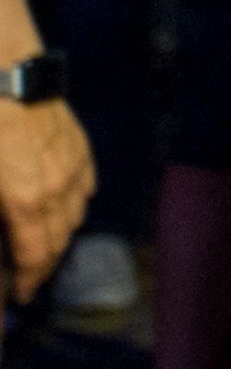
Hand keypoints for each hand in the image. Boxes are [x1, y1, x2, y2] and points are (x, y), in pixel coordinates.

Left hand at [0, 100, 96, 296]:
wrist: (5, 72)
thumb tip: (2, 228)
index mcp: (24, 204)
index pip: (33, 256)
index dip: (27, 281)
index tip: (20, 296)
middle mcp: (57, 193)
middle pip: (57, 241)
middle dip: (43, 265)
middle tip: (30, 278)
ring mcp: (73, 169)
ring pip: (75, 216)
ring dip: (60, 236)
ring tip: (44, 244)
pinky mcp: (80, 148)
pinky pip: (84, 187)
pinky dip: (75, 203)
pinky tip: (66, 204)